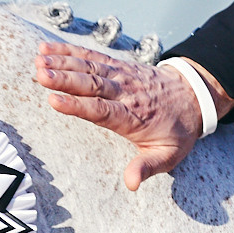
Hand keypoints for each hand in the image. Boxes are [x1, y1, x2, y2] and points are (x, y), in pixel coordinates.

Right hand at [35, 41, 232, 192]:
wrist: (194, 96)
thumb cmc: (177, 130)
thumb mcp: (169, 155)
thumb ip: (147, 167)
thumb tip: (131, 184)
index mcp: (134, 117)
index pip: (102, 110)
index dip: (78, 105)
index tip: (54, 100)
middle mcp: (126, 93)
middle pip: (92, 84)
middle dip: (65, 79)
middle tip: (40, 74)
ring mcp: (122, 76)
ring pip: (90, 67)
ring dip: (64, 62)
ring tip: (39, 59)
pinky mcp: (118, 66)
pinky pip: (93, 57)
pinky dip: (71, 51)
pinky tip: (49, 48)